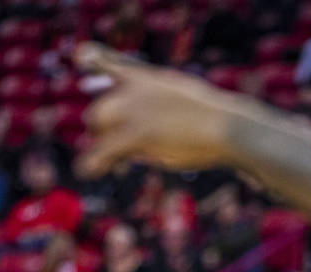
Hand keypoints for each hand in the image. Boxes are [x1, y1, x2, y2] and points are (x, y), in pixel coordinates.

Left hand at [75, 43, 235, 176]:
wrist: (226, 127)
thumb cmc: (215, 121)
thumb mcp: (186, 104)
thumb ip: (162, 110)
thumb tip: (148, 137)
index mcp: (147, 78)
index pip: (110, 65)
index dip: (94, 61)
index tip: (85, 61)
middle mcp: (134, 89)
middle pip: (100, 109)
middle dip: (102, 130)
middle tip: (113, 147)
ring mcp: (133, 110)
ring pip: (99, 127)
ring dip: (102, 146)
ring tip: (113, 163)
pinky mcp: (134, 135)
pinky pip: (104, 151)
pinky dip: (93, 163)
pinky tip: (87, 171)